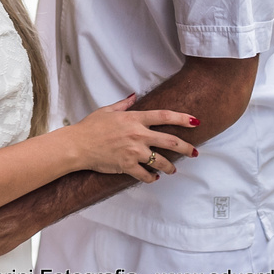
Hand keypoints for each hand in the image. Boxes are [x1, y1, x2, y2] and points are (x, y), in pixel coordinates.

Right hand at [69, 94, 198, 181]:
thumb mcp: (107, 110)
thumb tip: (133, 96)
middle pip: (171, 141)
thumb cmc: (90, 126)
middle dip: (187, 148)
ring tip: (172, 170)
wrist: (77, 145)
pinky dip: (151, 178)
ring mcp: (134, 151)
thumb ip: (123, 104)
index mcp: (134, 119)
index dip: (182, 118)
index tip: (195, 121)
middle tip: (195, 152)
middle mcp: (138, 134)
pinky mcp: (127, 165)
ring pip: (161, 161)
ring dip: (170, 167)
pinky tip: (153, 177)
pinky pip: (146, 175)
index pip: (164, 116)